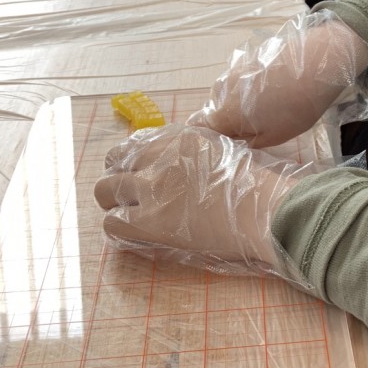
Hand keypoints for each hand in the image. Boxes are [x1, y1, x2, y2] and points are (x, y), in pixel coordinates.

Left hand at [93, 124, 315, 278]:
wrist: (263, 210)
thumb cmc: (253, 183)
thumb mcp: (220, 149)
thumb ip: (191, 150)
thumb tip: (175, 162)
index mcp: (177, 137)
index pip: (134, 141)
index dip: (130, 158)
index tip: (136, 170)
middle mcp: (158, 158)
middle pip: (113, 160)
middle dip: (116, 175)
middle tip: (127, 192)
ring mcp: (151, 190)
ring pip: (104, 191)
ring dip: (112, 200)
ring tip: (126, 212)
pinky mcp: (150, 223)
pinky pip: (113, 223)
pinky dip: (117, 226)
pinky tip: (132, 230)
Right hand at [194, 10, 367, 147]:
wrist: (318, 63)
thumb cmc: (296, 107)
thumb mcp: (273, 136)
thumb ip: (245, 143)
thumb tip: (231, 145)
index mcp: (224, 113)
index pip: (200, 129)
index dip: (212, 138)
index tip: (227, 143)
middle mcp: (221, 89)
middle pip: (215, 110)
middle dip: (230, 120)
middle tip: (256, 128)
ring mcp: (234, 69)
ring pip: (229, 92)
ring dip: (242, 101)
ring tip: (270, 107)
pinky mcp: (248, 57)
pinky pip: (242, 77)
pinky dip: (252, 85)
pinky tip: (275, 89)